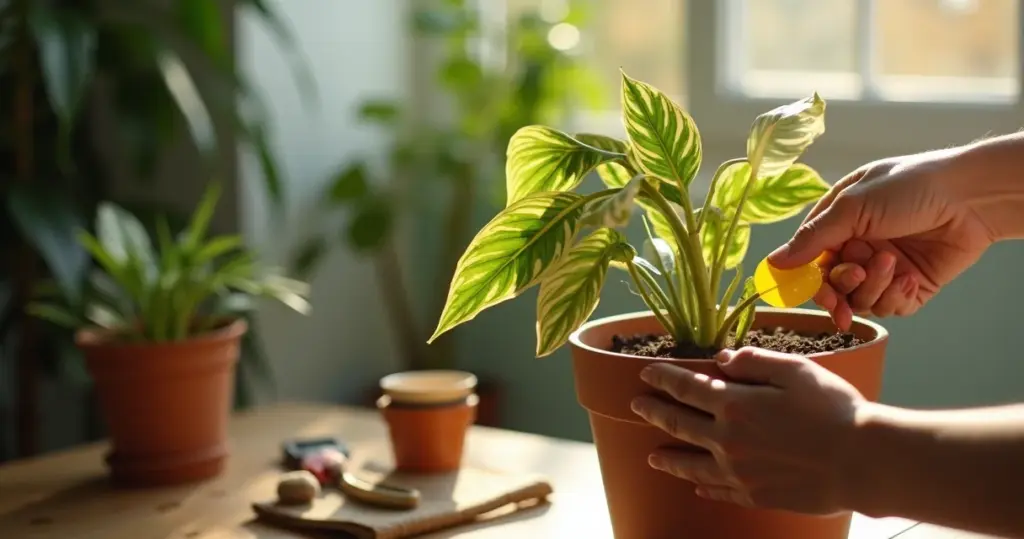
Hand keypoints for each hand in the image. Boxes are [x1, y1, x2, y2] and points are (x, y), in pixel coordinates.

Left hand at [630, 347, 864, 514]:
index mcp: (735, 405)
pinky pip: (719, 491)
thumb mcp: (795, 370)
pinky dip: (703, 486)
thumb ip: (753, 361)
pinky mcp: (756, 496)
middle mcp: (727, 441)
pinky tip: (696, 485)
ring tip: (652, 455)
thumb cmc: (835, 410)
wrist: (864, 463)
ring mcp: (739, 473)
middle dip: (654, 412)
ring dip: (668, 458)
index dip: (662, 378)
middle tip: (636, 405)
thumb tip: (720, 359)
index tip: (645, 372)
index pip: (685, 388)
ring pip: (691, 465)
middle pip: (679, 424)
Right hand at [768, 149, 994, 329]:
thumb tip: (774, 262)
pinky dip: (895, 298)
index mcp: (838, 223)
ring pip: (859, 300)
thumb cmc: (911, 187)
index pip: (808, 261)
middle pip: (831, 286)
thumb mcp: (853, 206)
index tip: (814, 289)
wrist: (971, 197)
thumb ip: (813, 237)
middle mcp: (857, 247)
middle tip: (856, 275)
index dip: (808, 279)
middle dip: (841, 286)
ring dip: (873, 287)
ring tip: (893, 265)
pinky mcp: (910, 287)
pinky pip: (889, 308)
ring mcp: (883, 269)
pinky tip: (908, 279)